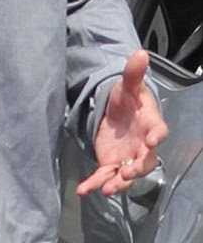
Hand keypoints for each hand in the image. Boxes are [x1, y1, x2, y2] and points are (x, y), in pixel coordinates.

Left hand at [76, 49, 168, 196]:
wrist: (116, 112)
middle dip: (137, 169)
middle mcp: (142, 146)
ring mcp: (127, 157)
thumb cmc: (128, 99)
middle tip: (127, 173)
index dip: (157, 137)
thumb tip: (140, 52)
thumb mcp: (128, 84)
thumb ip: (133, 72)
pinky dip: (94, 184)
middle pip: (145, 162)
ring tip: (106, 189)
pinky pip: (104, 176)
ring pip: (125, 175)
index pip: (159, 132)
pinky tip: (82, 190)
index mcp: (150, 124)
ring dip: (117, 183)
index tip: (153, 141)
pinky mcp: (111, 163)